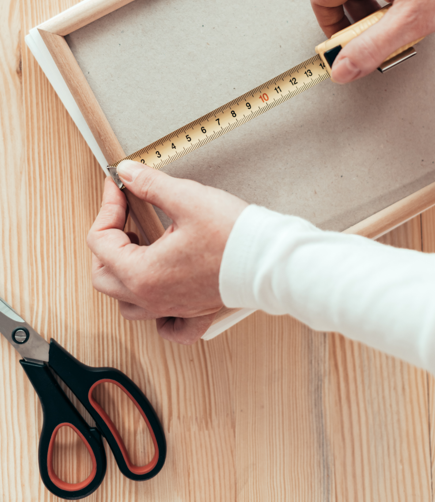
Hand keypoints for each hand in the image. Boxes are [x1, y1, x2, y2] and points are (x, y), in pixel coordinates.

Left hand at [87, 162, 246, 343]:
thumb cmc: (231, 234)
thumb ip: (149, 184)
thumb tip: (127, 173)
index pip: (99, 241)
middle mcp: (152, 297)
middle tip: (124, 215)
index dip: (107, 207)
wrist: (268, 259)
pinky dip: (157, 315)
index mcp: (142, 273)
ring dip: (123, 275)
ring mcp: (172, 309)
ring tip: (139, 247)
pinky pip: (167, 327)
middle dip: (107, 241)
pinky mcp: (194, 312)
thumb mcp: (186, 198)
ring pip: (127, 304)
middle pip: (103, 277)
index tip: (119, 188)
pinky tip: (162, 291)